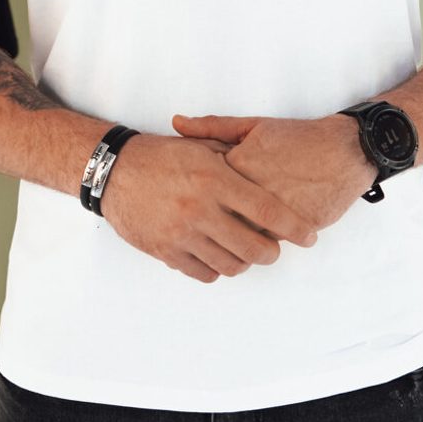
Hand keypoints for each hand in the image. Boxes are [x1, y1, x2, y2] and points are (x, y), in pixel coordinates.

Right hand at [99, 133, 318, 283]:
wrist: (113, 172)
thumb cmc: (158, 156)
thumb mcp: (198, 148)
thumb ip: (232, 162)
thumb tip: (264, 175)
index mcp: (214, 179)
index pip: (266, 209)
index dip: (293, 227)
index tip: (309, 236)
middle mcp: (200, 209)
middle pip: (253, 246)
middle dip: (271, 252)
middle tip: (275, 249)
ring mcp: (182, 233)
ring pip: (230, 264)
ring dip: (244, 262)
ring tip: (245, 252)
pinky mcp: (166, 251)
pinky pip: (203, 272)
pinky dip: (217, 268)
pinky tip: (219, 256)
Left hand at [172, 112, 377, 233]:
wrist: (345, 152)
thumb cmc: (299, 138)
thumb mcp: (253, 126)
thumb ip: (211, 127)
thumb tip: (176, 122)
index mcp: (238, 164)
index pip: (199, 186)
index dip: (190, 192)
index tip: (183, 195)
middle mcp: (252, 191)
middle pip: (214, 215)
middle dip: (204, 220)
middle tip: (195, 220)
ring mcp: (272, 212)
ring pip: (237, 234)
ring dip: (229, 235)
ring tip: (222, 233)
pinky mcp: (291, 229)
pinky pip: (264, 241)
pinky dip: (254, 240)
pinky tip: (249, 237)